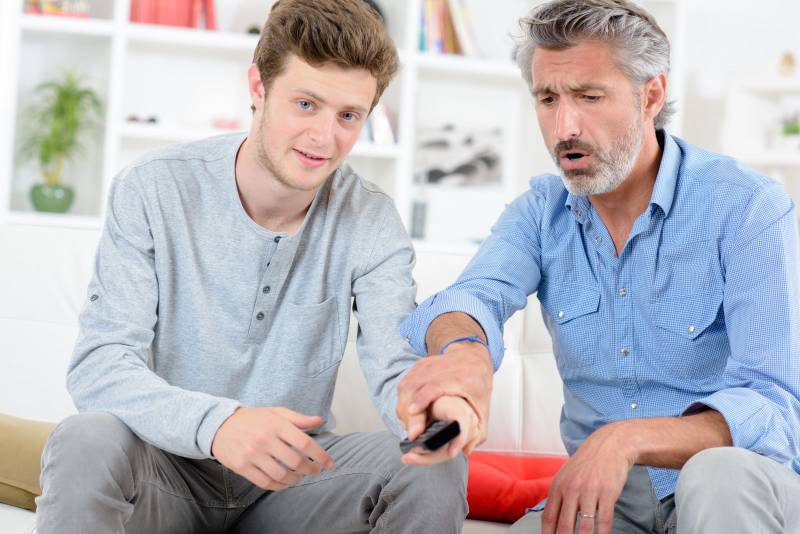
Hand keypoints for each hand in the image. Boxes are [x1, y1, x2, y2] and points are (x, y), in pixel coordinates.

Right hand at [211, 407, 334, 490]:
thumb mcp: (276, 412)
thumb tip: (319, 421)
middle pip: (295, 462)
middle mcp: (265, 440)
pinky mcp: (242, 467)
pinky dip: (280, 486)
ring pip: (281, 475)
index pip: (304, 444)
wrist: (220, 425)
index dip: (320, 456)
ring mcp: (252, 455)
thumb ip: (298, 418)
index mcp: (276, 425)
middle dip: (310, 469)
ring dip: (296, 479)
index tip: (329, 463)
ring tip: (300, 476)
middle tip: (315, 470)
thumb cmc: (253, 419)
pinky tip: (286, 482)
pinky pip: (265, 483)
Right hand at [396, 341, 491, 453]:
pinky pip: (404, 385)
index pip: (435, 386)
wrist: (471, 357)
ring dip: (404, 409)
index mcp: (460, 378)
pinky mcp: (418, 366)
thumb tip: (463, 452)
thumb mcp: (484, 408)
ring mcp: (427, 366)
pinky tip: (410, 414)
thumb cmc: (478, 384)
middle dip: (409, 412)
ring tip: (411, 427)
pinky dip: (403, 401)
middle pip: (415, 387)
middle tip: (413, 433)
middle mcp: (441, 369)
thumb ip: (478, 433)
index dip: (422, 399)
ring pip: (406, 387)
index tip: (413, 411)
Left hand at [542, 422, 633, 533]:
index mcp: (558, 487)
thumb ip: (558, 497)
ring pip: (584, 527)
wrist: (609, 446)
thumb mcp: (566, 477)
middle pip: (564, 526)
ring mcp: (589, 492)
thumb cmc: (586, 465)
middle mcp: (571, 490)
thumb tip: (551, 522)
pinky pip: (604, 521)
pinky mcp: (607, 493)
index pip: (548, 518)